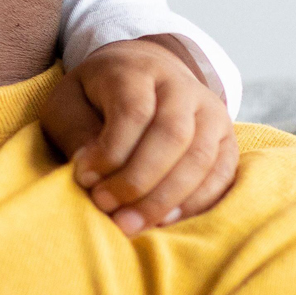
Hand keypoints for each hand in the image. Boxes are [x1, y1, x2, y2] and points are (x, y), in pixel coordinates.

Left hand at [38, 36, 237, 236]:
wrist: (145, 72)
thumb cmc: (97, 95)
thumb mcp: (68, 102)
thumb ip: (75, 132)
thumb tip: (90, 173)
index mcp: (137, 70)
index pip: (134, 111)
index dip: (111, 152)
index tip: (85, 179)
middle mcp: (181, 86)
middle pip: (172, 135)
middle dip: (138, 181)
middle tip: (107, 208)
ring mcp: (210, 111)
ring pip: (200, 157)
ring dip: (165, 199)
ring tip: (131, 224)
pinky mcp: (226, 137)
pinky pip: (221, 174)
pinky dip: (195, 203)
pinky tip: (163, 219)